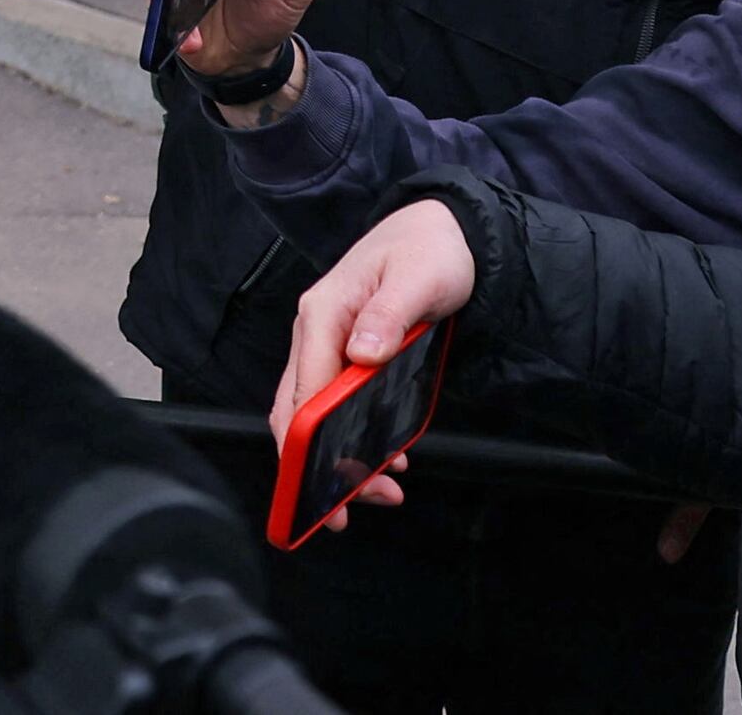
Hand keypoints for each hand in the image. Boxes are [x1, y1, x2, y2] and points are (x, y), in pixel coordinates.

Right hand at [270, 198, 478, 517]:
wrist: (443, 230)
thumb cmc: (430, 250)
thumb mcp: (418, 278)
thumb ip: (388, 315)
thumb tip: (361, 354)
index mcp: (322, 314)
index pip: (300, 390)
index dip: (304, 445)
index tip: (321, 491)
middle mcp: (316, 332)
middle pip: (297, 410)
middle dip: (315, 466)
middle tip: (348, 512)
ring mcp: (330, 344)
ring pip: (316, 413)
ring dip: (342, 459)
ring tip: (384, 491)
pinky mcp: (349, 354)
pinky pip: (339, 405)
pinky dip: (358, 439)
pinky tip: (391, 460)